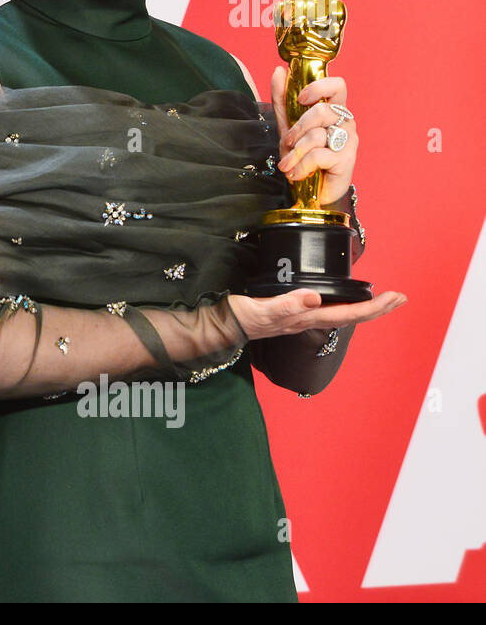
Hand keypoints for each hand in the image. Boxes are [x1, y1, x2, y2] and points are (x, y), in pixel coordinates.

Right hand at [228, 288, 405, 341]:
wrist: (222, 327)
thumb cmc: (239, 319)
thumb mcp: (259, 309)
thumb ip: (285, 304)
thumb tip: (315, 298)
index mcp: (304, 317)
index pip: (347, 313)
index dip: (373, 307)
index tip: (394, 297)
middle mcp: (307, 318)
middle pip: (351, 316)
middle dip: (378, 308)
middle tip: (401, 297)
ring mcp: (301, 316)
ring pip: (342, 313)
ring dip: (365, 307)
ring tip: (383, 298)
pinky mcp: (293, 310)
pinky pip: (327, 309)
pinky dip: (344, 304)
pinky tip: (344, 299)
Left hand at [271, 67, 355, 206]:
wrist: (310, 191)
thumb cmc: (303, 156)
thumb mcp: (287, 126)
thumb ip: (283, 99)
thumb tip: (279, 71)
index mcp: (334, 110)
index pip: (337, 85)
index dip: (319, 86)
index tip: (302, 98)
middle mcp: (345, 122)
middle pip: (322, 111)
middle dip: (297, 128)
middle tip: (287, 142)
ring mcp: (348, 140)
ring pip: (317, 135)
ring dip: (295, 152)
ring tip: (288, 164)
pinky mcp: (346, 160)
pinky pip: (318, 155)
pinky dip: (301, 166)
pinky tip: (297, 174)